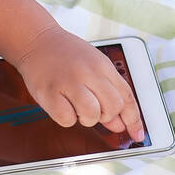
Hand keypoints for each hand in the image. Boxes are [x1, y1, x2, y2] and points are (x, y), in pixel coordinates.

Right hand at [12, 26, 144, 141]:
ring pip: (92, 115)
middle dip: (106, 116)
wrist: (37, 41)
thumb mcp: (93, 68)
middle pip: (112, 107)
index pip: (126, 97)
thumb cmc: (66, 55)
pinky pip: (67, 120)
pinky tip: (62, 105)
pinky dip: (66, 118)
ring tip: (76, 106)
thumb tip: (119, 124)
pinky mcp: (49, 93)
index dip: (133, 119)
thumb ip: (108, 94)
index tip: (137, 134)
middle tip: (94, 109)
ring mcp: (68, 82)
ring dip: (86, 118)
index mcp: (103, 66)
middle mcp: (88, 73)